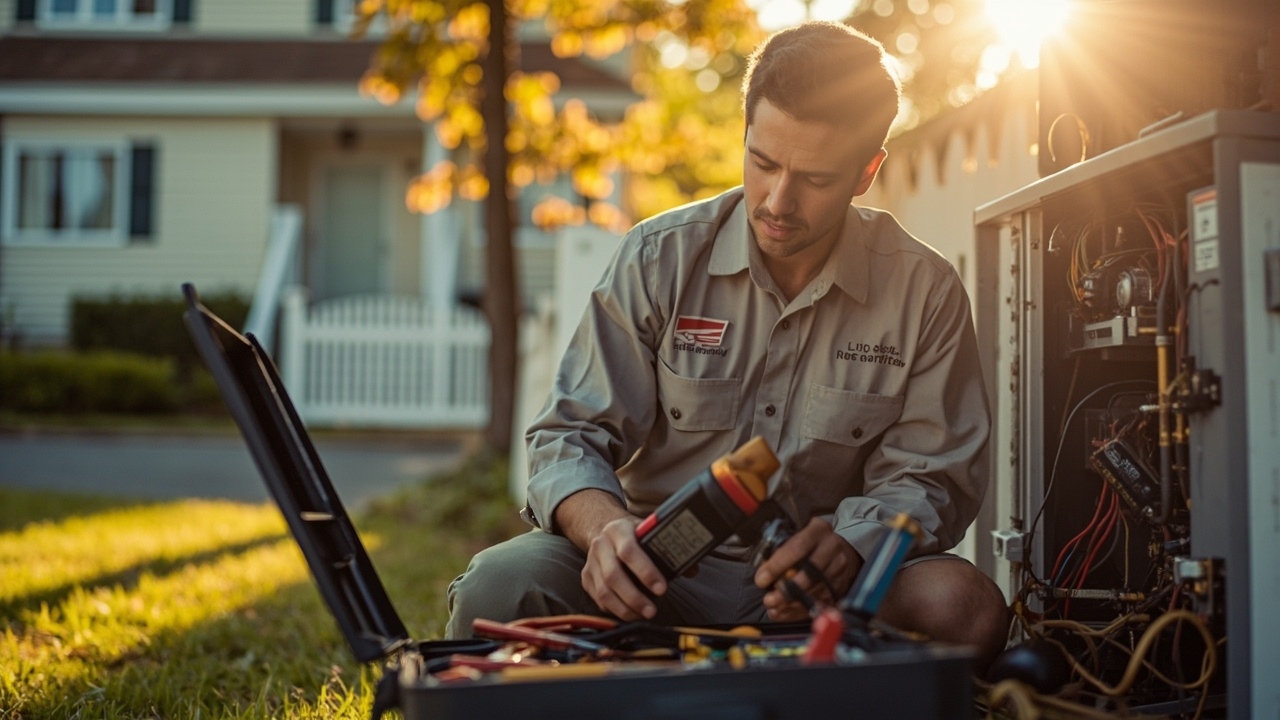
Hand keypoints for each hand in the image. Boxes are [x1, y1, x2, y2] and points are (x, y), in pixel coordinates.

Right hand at [555, 489, 667, 620]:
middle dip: (634, 597)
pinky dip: (614, 610)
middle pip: (613, 575)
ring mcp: (591, 561)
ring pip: (604, 591)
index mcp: (619, 529)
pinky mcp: (586, 577)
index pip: (629, 551)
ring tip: (643, 615)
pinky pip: (598, 599)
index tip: (662, 588)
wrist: (605, 530)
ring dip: (624, 608)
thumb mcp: (649, 532)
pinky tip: (630, 613)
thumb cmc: (634, 535)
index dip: (646, 571)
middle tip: (652, 610)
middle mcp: (601, 544)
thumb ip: (669, 549)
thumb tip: (691, 569)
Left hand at [754, 518, 862, 620]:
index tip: (761, 580)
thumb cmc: (810, 542)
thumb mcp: (796, 536)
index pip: (796, 549)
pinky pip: (821, 603)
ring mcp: (839, 568)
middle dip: (786, 591)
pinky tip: (787, 613)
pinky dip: (802, 611)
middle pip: (809, 574)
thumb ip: (779, 551)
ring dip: (792, 604)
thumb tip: (763, 574)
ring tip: (774, 609)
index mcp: (817, 531)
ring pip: (815, 592)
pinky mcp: (842, 585)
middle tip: (769, 600)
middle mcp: (832, 548)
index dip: (777, 567)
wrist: (840, 548)